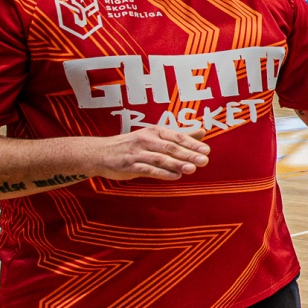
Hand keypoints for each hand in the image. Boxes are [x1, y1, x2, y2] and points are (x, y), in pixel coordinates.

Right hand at [93, 125, 211, 181]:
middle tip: (204, 161)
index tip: (206, 150)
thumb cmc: (133, 145)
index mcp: (154, 131)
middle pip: (171, 147)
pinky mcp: (129, 165)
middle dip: (188, 154)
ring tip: (192, 169)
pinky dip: (162, 173)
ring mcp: (137, 153)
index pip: (177, 137)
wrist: (101, 152)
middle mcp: (146, 140)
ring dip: (177, 164)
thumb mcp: (155, 136)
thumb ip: (179, 136)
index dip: (192, 143)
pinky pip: (148, 169)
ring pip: (160, 158)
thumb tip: (202, 131)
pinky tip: (175, 176)